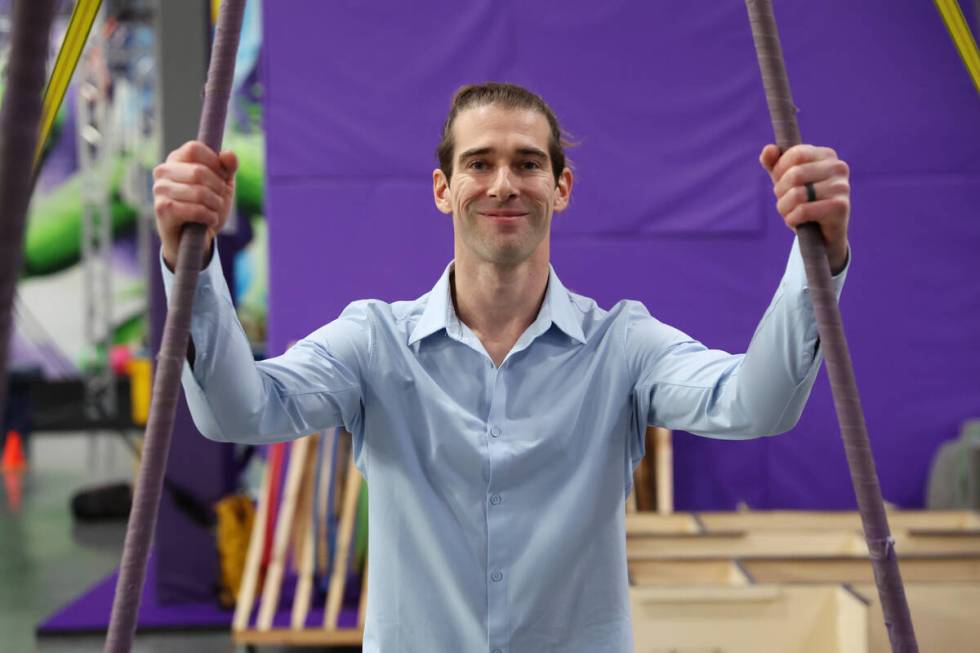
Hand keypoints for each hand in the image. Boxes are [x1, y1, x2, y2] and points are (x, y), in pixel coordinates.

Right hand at [153, 140, 237, 269]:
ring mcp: (160, 190)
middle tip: (218, 199)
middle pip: (199, 171)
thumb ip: (227, 167)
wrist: (196, 239)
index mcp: (176, 159)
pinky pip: (194, 210)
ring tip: (213, 211)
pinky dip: (209, 216)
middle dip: (217, 188)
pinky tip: (209, 220)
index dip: (214, 163)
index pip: (194, 148)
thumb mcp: (222, 185)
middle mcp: (163, 171)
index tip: (220, 177)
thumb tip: (229, 154)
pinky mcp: (162, 210)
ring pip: (199, 192)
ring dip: (215, 205)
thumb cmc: (207, 206)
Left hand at [759, 144, 849, 274]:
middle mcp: (839, 167)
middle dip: (780, 191)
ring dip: (784, 207)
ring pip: (798, 194)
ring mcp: (842, 187)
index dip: (779, 170)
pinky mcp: (840, 207)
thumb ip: (774, 163)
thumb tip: (768, 149)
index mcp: (827, 155)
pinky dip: (792, 219)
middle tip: (783, 200)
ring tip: (788, 212)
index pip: (796, 154)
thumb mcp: (785, 180)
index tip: (779, 182)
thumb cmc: (803, 201)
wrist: (822, 235)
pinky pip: (803, 210)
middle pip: (796, 174)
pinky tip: (795, 221)